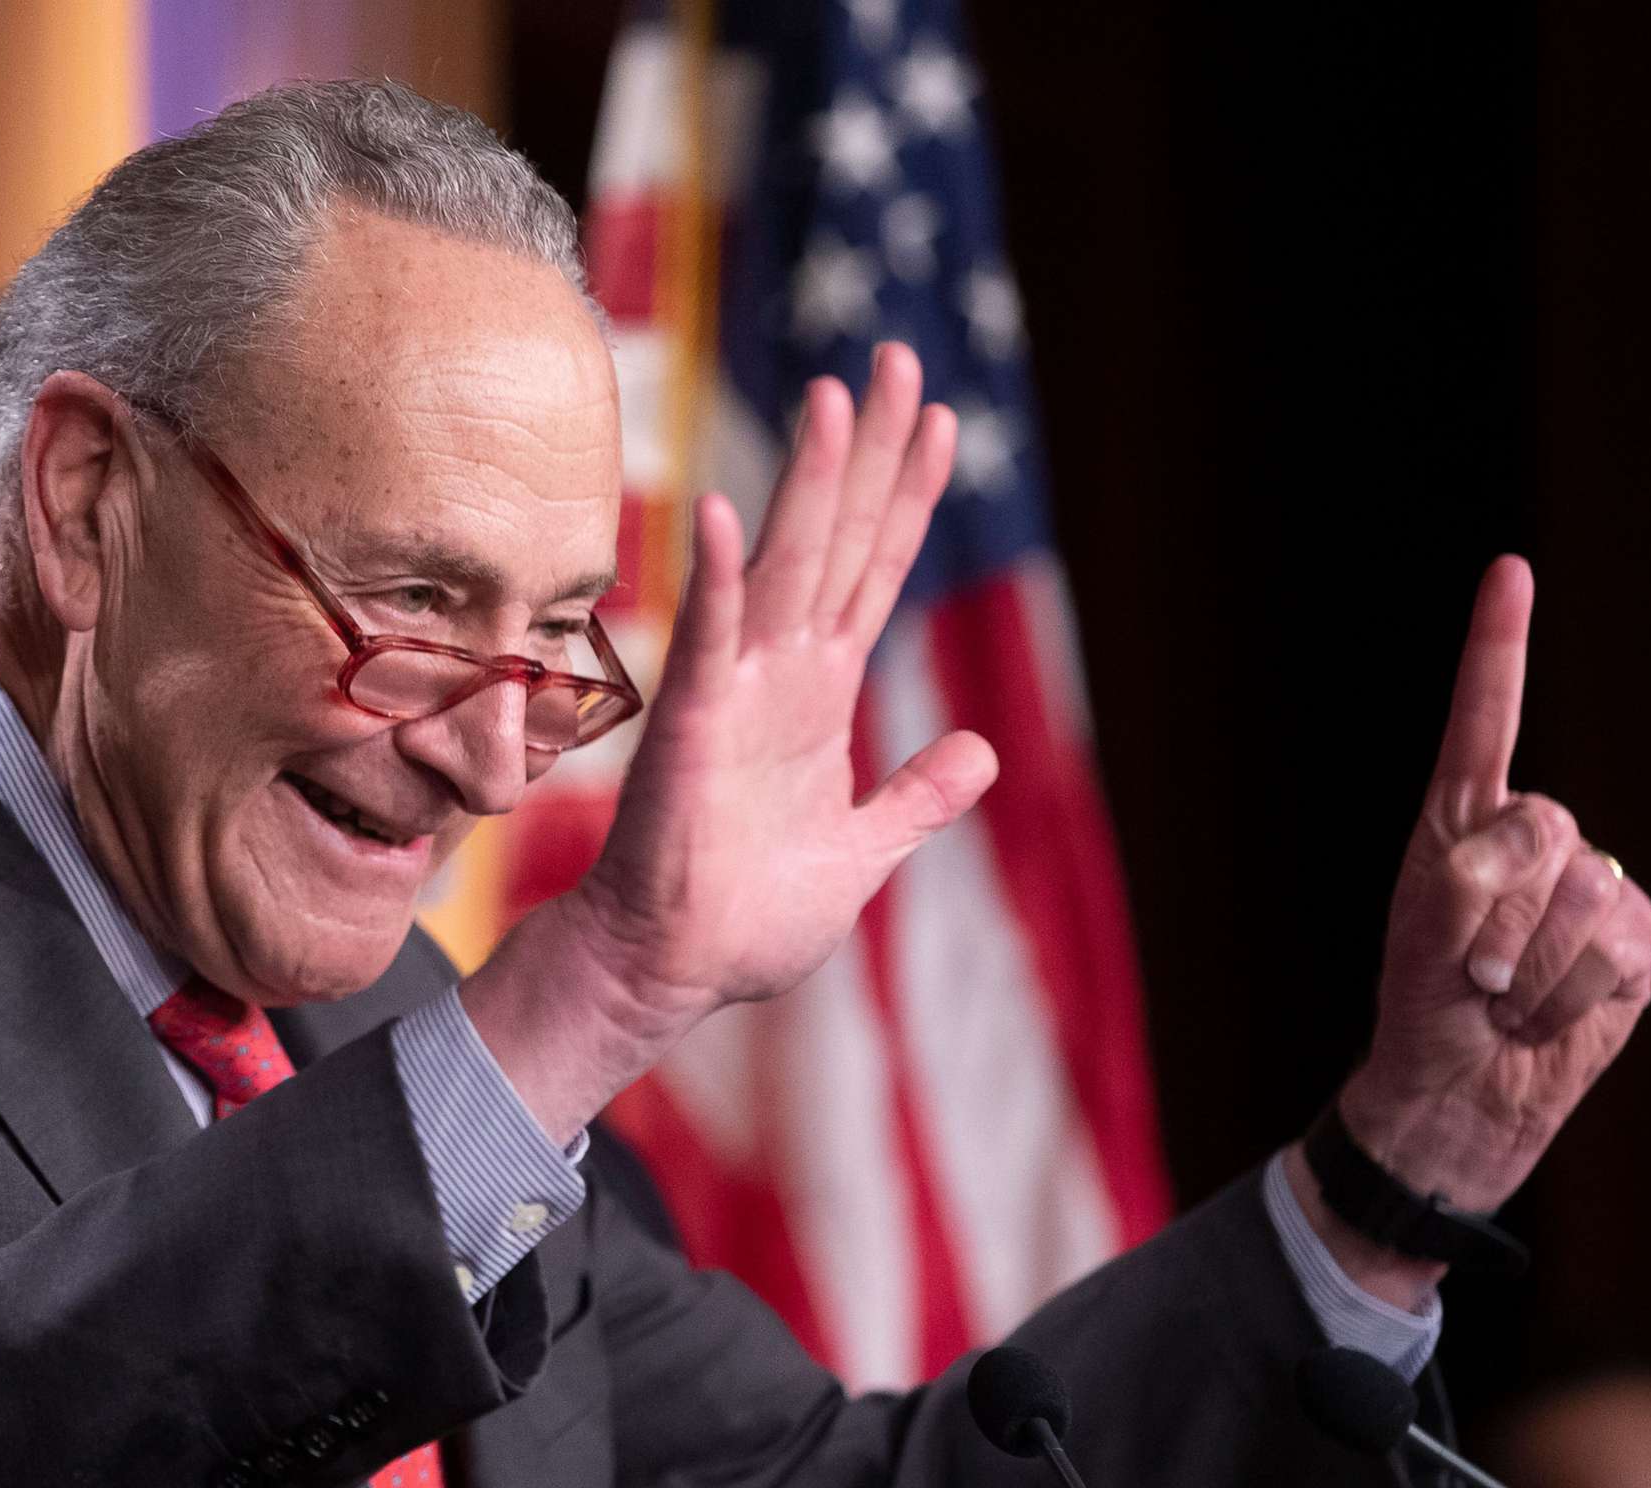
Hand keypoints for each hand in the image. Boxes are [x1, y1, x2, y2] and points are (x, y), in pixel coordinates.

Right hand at [464, 345, 997, 1137]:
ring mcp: (735, 690)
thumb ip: (918, 797)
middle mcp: (780, 672)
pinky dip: (716, 578)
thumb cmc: (748, 917)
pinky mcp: (693, 726)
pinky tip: (725, 513)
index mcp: (820, 694)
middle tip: (895, 353)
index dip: (908, 496)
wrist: (669, 969)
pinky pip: (707, 641)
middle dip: (868, 449)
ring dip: (809, 484)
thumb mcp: (865, 852)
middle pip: (835, 538)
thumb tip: (981, 751)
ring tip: (834, 397)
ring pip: (781, 566)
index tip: (941, 419)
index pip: (874, 571)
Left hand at [1330, 557, 1650, 1226]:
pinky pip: (1618, 950)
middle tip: (1472, 972)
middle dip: (1497, 912)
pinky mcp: (1636, 939)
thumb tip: (1535, 848)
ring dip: (1533, 967)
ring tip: (1505, 997)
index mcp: (1464, 822)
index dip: (1500, 645)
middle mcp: (1535, 839)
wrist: (1463, 1093)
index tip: (1511, 571)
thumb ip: (1464, 882)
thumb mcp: (1420, 942)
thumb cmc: (1425, 1011)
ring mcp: (1594, 886)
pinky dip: (1570, 997)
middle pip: (1541, 827)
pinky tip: (1546, 1016)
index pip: (1484, 719)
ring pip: (1585, 893)